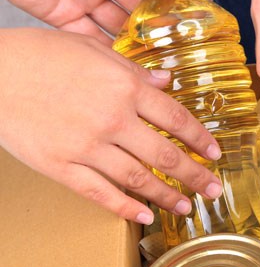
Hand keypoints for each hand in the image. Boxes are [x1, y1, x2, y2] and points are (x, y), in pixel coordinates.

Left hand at [0, 0, 205, 42]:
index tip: (206, 10)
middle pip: (141, 7)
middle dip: (161, 25)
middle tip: (183, 46)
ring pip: (119, 26)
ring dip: (136, 42)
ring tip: (159, 61)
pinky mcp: (65, 16)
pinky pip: (92, 39)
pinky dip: (108, 52)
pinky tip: (125, 67)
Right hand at [0, 28, 223, 223]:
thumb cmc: (37, 55)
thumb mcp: (93, 50)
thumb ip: (134, 69)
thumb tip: (166, 82)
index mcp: (125, 87)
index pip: (177, 119)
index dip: (201, 140)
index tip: (214, 153)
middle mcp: (113, 119)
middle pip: (166, 154)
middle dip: (196, 175)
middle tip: (214, 189)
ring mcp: (87, 146)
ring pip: (139, 178)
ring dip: (168, 196)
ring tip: (187, 206)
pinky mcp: (61, 166)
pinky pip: (100, 193)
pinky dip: (125, 208)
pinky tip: (144, 216)